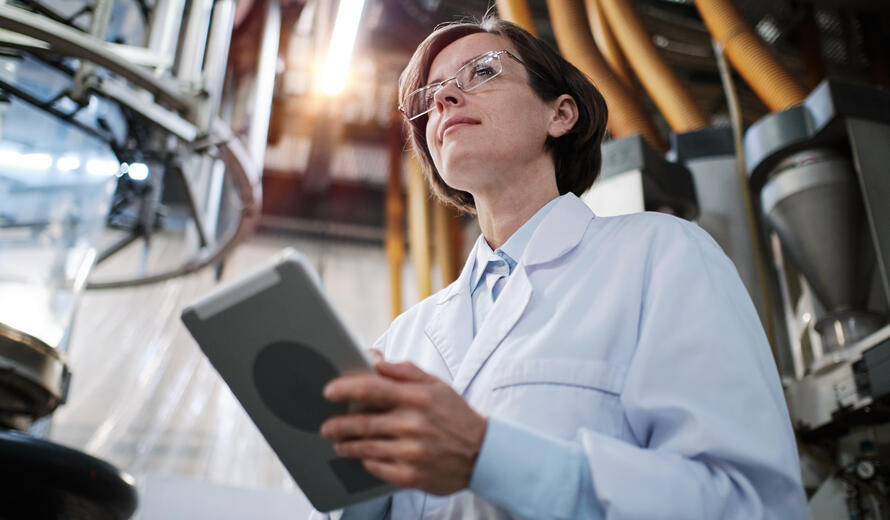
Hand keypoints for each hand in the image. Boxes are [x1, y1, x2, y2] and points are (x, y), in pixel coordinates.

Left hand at [320, 360, 487, 495]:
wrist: (483, 454)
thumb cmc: (456, 416)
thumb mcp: (436, 385)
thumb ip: (404, 371)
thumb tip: (375, 358)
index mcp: (418, 398)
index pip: (372, 389)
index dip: (345, 389)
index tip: (328, 391)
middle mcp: (413, 425)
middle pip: (363, 422)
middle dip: (339, 424)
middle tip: (326, 426)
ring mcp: (412, 452)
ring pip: (366, 447)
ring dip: (347, 445)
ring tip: (340, 443)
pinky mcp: (412, 475)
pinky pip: (378, 468)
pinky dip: (367, 461)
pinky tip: (363, 457)